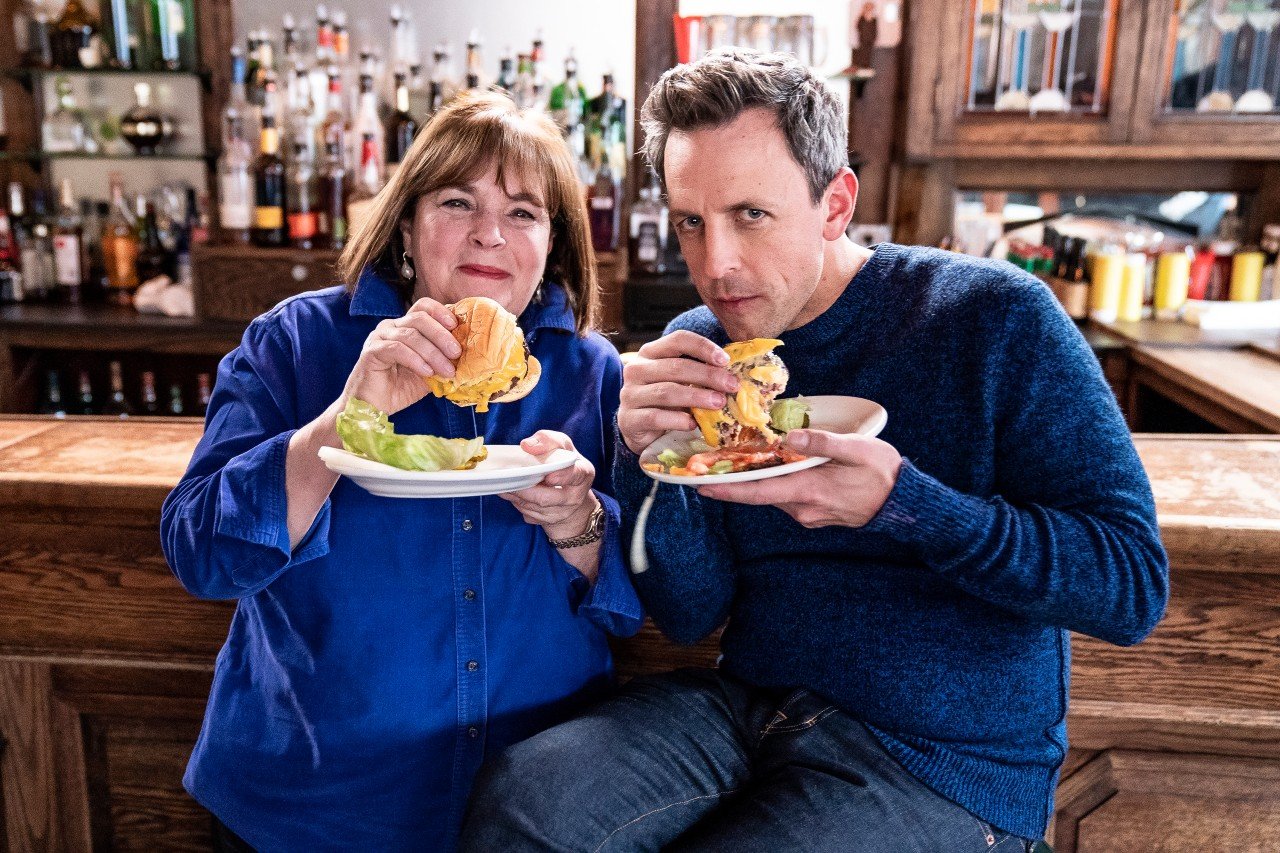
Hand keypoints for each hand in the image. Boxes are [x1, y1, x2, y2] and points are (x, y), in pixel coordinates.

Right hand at [341, 297, 461, 415]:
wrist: (374, 407)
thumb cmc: (401, 388)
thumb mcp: (430, 372)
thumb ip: (444, 359)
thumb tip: (469, 354)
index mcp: (405, 326)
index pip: (423, 308)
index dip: (440, 312)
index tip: (456, 325)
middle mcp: (391, 327)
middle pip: (419, 318)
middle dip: (441, 335)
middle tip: (456, 353)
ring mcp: (379, 337)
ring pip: (410, 335)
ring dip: (432, 353)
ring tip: (446, 371)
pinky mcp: (371, 351)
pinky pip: (396, 349)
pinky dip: (415, 360)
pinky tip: (426, 372)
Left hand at [500, 431, 597, 537]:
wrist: (570, 489)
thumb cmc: (563, 462)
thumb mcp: (560, 444)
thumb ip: (547, 440)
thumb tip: (527, 445)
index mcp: (583, 473)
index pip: (575, 475)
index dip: (563, 477)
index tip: (549, 477)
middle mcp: (575, 496)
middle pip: (546, 498)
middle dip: (524, 490)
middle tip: (509, 480)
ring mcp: (562, 512)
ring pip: (533, 508)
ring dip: (516, 496)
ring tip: (505, 484)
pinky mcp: (550, 521)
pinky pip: (529, 515)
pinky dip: (517, 503)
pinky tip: (512, 493)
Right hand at [618, 330, 738, 455]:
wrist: (639, 428)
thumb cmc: (666, 400)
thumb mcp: (680, 381)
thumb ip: (699, 374)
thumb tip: (733, 375)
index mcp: (651, 352)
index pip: (678, 340)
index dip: (703, 347)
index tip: (725, 361)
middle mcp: (636, 369)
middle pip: (675, 367)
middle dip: (707, 375)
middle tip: (731, 386)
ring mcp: (629, 394)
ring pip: (666, 392)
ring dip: (696, 397)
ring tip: (718, 403)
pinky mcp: (628, 419)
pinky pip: (655, 417)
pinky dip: (677, 420)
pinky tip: (693, 424)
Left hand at [695, 429, 902, 528]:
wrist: (904, 503)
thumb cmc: (882, 473)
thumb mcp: (856, 449)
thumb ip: (822, 443)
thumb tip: (789, 437)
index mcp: (808, 492)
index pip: (758, 493)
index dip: (727, 490)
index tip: (700, 486)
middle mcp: (802, 508)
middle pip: (761, 492)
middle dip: (737, 478)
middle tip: (712, 462)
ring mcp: (808, 514)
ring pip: (774, 493)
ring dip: (759, 478)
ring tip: (740, 456)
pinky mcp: (815, 513)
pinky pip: (787, 496)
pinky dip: (777, 482)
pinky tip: (776, 465)